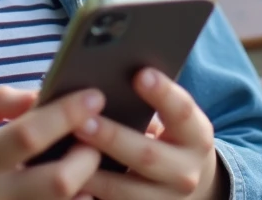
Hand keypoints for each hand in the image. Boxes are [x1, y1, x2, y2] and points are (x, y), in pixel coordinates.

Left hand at [73, 68, 227, 199]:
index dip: (163, 93)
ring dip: (92, 173)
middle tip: (81, 120)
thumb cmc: (171, 141)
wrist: (190, 189)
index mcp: (196, 138)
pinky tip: (68, 183)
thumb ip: (154, 103)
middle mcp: (185, 173)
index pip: (182, 112)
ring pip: (124, 191)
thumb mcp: (175, 123)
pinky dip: (88, 196)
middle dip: (112, 137)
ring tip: (64, 154)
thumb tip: (108, 80)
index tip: (140, 74)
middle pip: (147, 155)